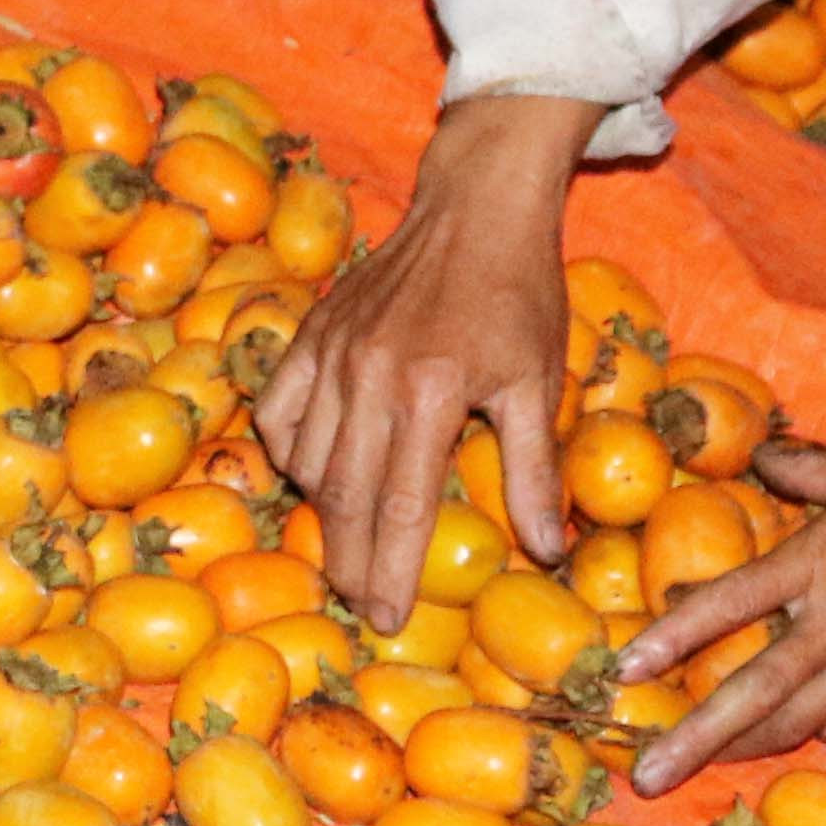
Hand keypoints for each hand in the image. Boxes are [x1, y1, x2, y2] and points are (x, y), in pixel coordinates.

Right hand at [256, 95, 590, 627]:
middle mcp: (368, 374)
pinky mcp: (308, 332)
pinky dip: (289, 451)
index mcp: (429, 390)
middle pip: (342, 496)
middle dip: (348, 561)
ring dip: (324, 512)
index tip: (385, 619)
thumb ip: (534, 469)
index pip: (398, 505)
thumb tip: (547, 550)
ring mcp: (329, 351)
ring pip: (305, 459)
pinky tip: (314, 473)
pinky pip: (278, 411)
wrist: (473, 206)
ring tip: (348, 547)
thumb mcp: (537, 380)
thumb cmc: (517, 293)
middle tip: (360, 604)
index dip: (388, 571)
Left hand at [616, 439, 825, 796]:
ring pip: (799, 721)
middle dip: (694, 738)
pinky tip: (807, 734)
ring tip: (708, 767)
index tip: (626, 668)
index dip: (671, 638)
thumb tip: (767, 458)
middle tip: (646, 775)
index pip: (726, 605)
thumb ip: (814, 472)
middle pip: (751, 691)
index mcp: (819, 558)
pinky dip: (824, 731)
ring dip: (751, 746)